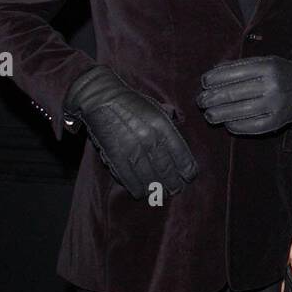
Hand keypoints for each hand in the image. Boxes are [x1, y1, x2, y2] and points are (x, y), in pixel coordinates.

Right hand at [62, 65, 197, 200]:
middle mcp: (149, 138)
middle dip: (173, 183)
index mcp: (162, 125)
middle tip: (177, 189)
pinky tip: (141, 192)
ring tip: (161, 193)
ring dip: (156, 188)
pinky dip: (136, 188)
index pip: (181, 154)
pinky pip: (128, 178)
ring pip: (148, 177)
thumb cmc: (132, 103)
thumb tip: (180, 142)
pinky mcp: (114, 155)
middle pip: (166, 169)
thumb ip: (169, 125)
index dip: (187, 169)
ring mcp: (131, 148)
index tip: (190, 177)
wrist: (101, 97)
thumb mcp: (157, 108)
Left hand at [196, 55, 291, 135]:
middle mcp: (272, 84)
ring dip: (218, 114)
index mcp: (267, 66)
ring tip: (208, 115)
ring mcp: (275, 104)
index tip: (204, 83)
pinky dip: (235, 126)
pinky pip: (251, 126)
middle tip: (200, 101)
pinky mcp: (277, 121)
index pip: (233, 73)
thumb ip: (241, 66)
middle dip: (211, 98)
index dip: (214, 79)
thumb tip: (212, 74)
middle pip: (233, 93)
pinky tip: (227, 123)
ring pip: (239, 112)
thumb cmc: (281, 73)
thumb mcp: (265, 61)